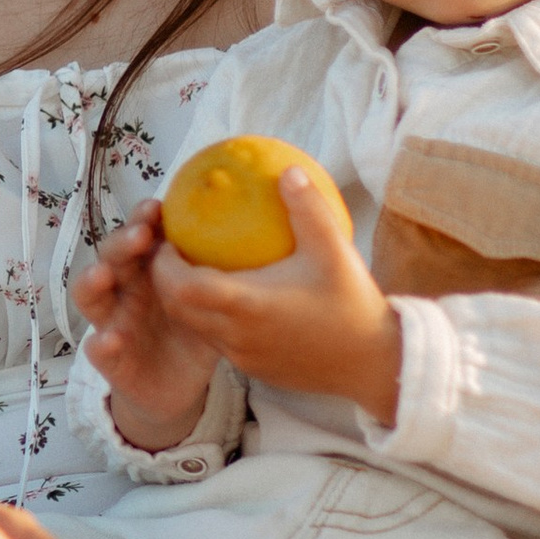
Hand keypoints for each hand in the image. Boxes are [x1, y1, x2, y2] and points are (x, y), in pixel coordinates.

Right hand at [71, 203, 216, 448]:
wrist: (177, 386)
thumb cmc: (194, 332)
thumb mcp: (212, 300)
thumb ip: (225, 272)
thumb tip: (264, 231)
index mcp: (149, 270)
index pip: (139, 234)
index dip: (142, 218)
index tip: (157, 207)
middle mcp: (126, 290)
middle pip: (112, 257)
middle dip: (121, 242)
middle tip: (140, 234)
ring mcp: (114, 322)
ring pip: (90, 296)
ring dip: (92, 282)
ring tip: (103, 275)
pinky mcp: (111, 359)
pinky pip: (97, 349)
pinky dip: (100, 343)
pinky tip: (110, 340)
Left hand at [148, 170, 402, 427]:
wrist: (375, 364)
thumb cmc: (353, 305)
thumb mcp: (335, 249)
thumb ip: (307, 208)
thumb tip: (288, 169)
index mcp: (247, 305)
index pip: (181, 286)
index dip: (164, 264)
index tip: (169, 239)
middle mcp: (237, 334)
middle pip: (177, 308)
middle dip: (166, 280)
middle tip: (176, 250)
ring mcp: (244, 356)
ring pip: (195, 328)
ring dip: (187, 301)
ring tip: (198, 269)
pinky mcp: (256, 369)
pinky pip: (219, 342)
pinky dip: (211, 319)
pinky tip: (233, 297)